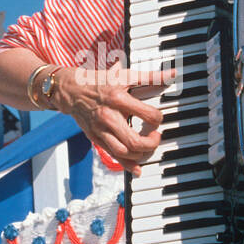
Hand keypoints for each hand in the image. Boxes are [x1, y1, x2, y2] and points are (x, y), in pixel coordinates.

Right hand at [49, 62, 175, 175]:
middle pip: (135, 141)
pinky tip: (137, 169)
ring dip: (141, 154)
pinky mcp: (96, 138)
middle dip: (152, 143)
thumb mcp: (124, 76)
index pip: (148, 115)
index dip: (158, 118)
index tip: (157, 117)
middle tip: (155, 135)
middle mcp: (109, 117)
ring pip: (125, 153)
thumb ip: (150, 77)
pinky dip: (127, 165)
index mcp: (118, 99)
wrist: (71, 90)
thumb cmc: (99, 81)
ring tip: (147, 145)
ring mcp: (101, 130)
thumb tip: (172, 74)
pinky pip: (113, 156)